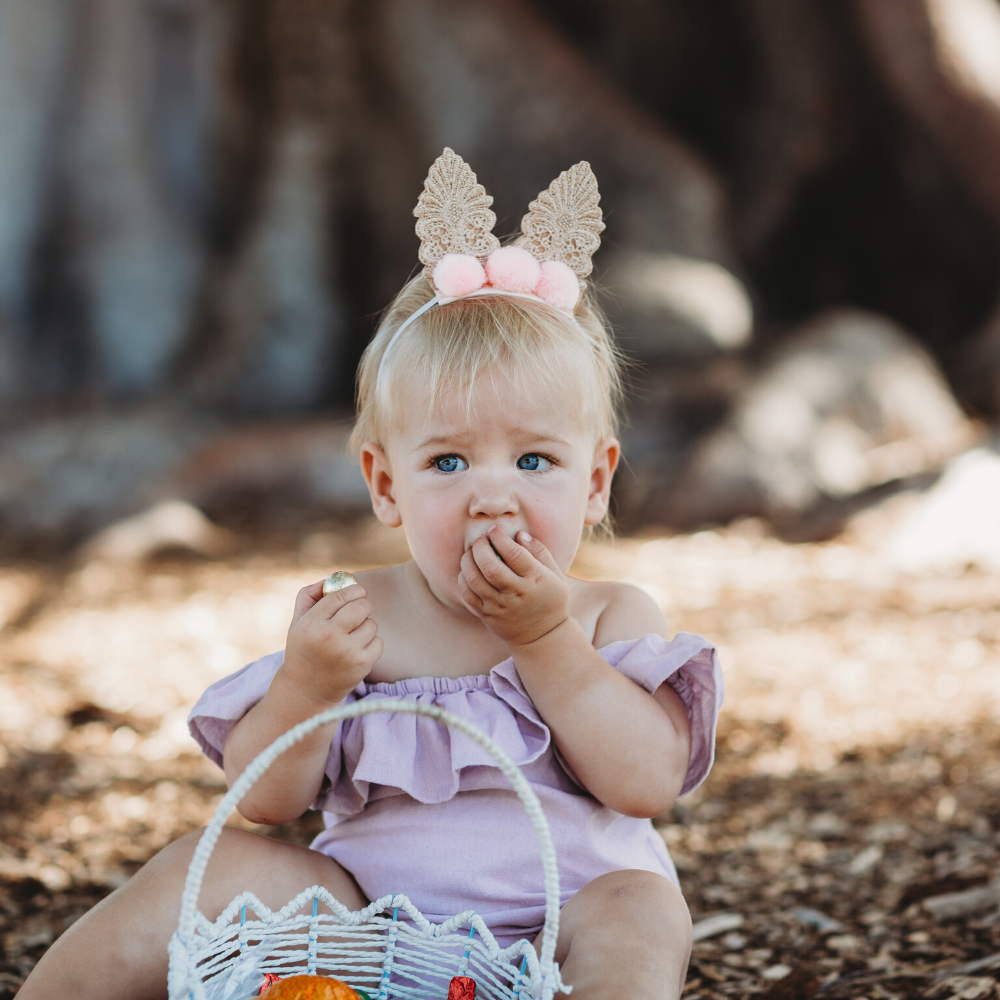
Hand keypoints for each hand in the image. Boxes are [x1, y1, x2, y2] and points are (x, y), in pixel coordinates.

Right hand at [281, 581, 381, 704]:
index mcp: (311, 623)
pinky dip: (371, 643)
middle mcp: (328, 637)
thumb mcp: (298, 621)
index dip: (353, 590)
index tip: (357, 592)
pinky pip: (378, 641)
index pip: (340, 595)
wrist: (306, 690)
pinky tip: (357, 649)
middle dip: (363, 605)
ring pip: (371, 624)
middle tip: (358, 610)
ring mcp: (347, 652)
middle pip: (361, 606)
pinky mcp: (361, 665)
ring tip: (352, 636)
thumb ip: (310, 594)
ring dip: (365, 626)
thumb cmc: (304, 648)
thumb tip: (337, 577)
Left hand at [458, 525, 568, 647]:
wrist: (542, 637)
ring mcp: (498, 606)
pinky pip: (467, 594)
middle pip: (490, 566)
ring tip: (472, 552)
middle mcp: (515, 594)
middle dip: (481, 547)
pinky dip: (463, 578)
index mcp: (535, 580)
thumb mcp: (555, 574)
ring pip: (474, 580)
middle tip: (481, 539)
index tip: (495, 529)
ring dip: (468, 560)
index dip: (500, 538)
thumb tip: (520, 534)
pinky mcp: (486, 615)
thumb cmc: (550, 600)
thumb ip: (539, 552)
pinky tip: (468, 570)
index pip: (514, 554)